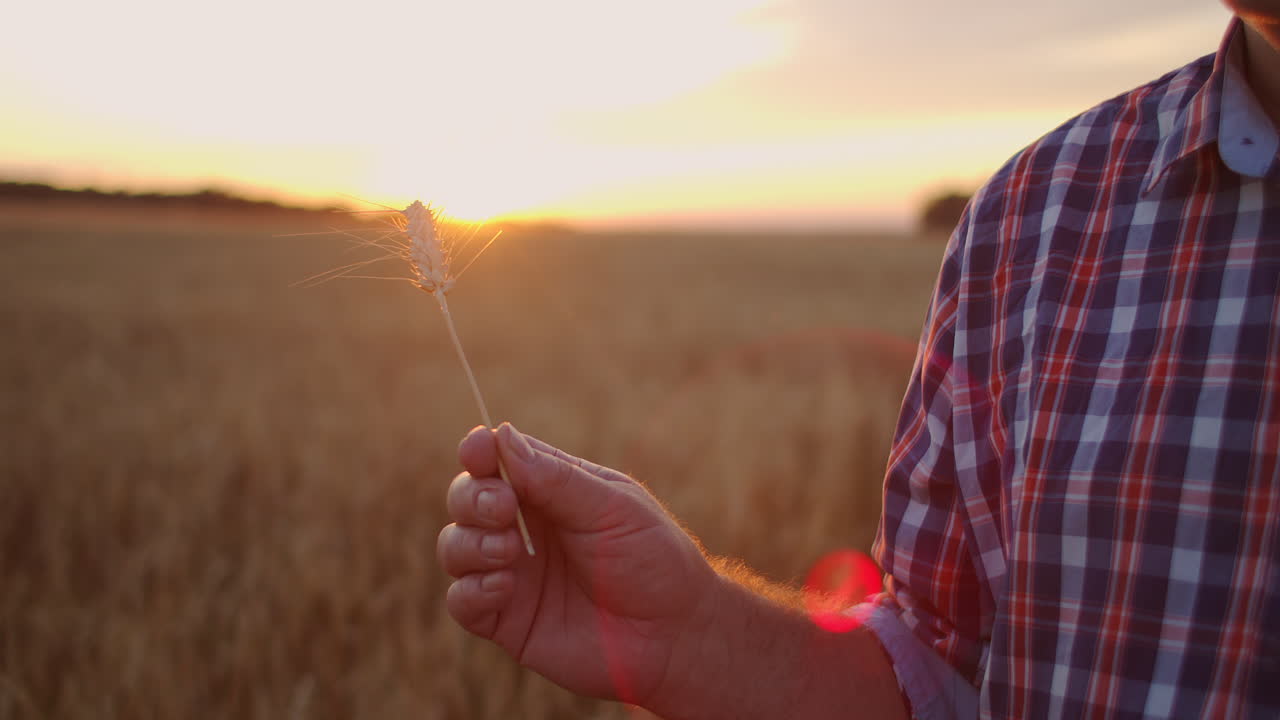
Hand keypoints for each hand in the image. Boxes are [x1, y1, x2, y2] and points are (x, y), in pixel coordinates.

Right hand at [437, 423, 718, 705]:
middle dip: (471, 497)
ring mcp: (512, 573)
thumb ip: (556, 478)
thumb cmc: (654, 560)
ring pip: (455, 546)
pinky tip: (503, 586)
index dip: (480, 451)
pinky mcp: (506, 620)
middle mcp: (524, 528)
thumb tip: (501, 435)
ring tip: (508, 550)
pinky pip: (462, 600)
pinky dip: (471, 589)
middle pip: (466, 498)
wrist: (675, 635)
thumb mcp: (612, 508)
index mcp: (550, 490)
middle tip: (502, 508)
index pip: (498, 461)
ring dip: (469, 542)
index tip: (478, 448)